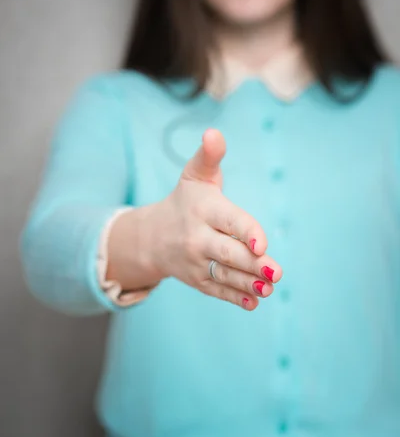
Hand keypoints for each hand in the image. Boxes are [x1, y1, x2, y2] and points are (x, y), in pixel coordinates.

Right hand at [152, 129, 282, 310]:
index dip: (246, 232)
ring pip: (225, 275)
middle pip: (228, 253)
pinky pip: (217, 290)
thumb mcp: (195, 176)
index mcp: (203, 210)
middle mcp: (197, 238)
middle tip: (277, 272)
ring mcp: (196, 262)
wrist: (152, 237)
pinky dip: (235, 298)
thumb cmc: (186, 201)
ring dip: (249, 283)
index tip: (263, 244)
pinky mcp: (197, 280)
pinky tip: (253, 302)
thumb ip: (209, 156)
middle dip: (253, 264)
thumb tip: (214, 133)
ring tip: (270, 288)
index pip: (228, 221)